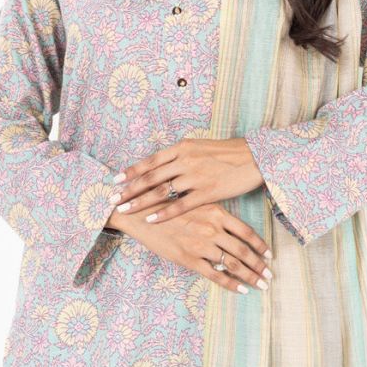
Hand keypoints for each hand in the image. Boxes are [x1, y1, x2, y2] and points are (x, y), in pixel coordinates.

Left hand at [107, 137, 263, 225]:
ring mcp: (196, 176)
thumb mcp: (200, 147)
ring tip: (124, 209)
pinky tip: (151, 219)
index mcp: (182, 148)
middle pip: (151, 177)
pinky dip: (164, 213)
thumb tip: (162, 164)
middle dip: (128, 189)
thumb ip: (180, 155)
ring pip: (161, 191)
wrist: (254, 156)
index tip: (115, 180)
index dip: (131, 171)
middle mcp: (185, 160)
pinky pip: (181, 205)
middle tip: (111, 198)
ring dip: (140, 201)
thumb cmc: (227, 153)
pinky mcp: (208, 192)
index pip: (151, 161)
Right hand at [111, 201, 272, 293]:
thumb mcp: (195, 202)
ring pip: (233, 265)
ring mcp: (201, 245)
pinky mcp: (188, 259)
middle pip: (244, 250)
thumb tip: (231, 230)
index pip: (246, 231)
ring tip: (261, 284)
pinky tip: (241, 290)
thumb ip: (214, 215)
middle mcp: (212, 229)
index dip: (260, 245)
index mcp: (215, 212)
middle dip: (259, 265)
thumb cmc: (166, 206)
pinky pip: (215, 275)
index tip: (270, 255)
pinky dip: (231, 284)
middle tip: (270, 275)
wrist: (139, 213)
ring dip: (250, 276)